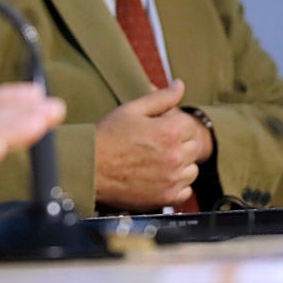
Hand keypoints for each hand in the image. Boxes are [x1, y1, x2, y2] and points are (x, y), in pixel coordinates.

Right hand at [94, 79, 209, 210]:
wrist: (89, 167)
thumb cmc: (107, 136)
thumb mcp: (131, 109)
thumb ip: (161, 97)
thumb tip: (180, 85)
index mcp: (169, 132)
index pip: (190, 124)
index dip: (173, 123)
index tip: (157, 126)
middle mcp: (175, 157)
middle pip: (193, 146)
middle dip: (178, 142)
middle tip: (153, 142)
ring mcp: (171, 179)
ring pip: (192, 169)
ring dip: (180, 163)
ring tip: (155, 158)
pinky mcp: (166, 197)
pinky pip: (185, 190)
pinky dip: (176, 183)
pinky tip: (157, 175)